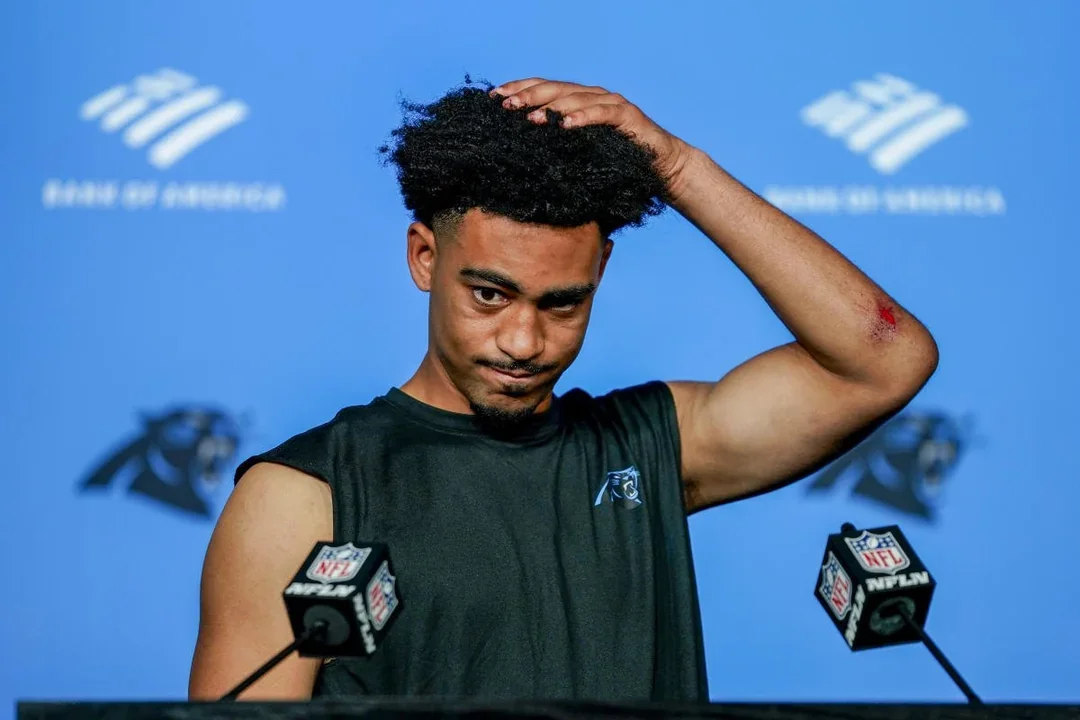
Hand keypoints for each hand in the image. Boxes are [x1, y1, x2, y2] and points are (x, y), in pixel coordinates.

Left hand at [491, 78, 696, 199]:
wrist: (661, 169)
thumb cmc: (616, 163)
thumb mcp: (580, 154)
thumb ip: (557, 146)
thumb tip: (519, 153)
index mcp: (577, 101)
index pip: (543, 89)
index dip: (519, 89)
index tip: (493, 98)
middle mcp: (592, 96)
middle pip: (555, 89)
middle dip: (528, 96)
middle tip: (505, 105)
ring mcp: (611, 103)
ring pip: (576, 98)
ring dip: (551, 107)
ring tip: (530, 117)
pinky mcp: (628, 116)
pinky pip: (603, 113)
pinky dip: (584, 117)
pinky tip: (566, 123)